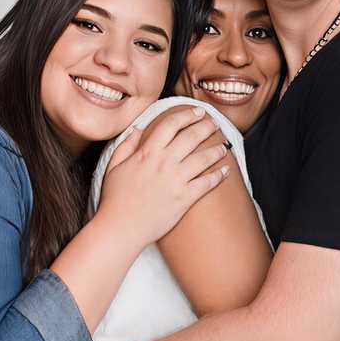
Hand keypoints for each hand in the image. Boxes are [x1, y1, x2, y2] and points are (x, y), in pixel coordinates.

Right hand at [96, 106, 228, 247]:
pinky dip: (219, 175)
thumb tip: (138, 128)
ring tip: (223, 147)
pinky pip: (207, 183)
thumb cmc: (115, 199)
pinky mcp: (185, 198)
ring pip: (204, 158)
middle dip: (207, 127)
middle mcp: (164, 163)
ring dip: (217, 150)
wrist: (121, 228)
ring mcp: (176, 180)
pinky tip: (225, 170)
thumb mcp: (114, 167)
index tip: (198, 112)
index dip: (187, 115)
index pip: (171, 124)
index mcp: (147, 153)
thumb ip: (127, 145)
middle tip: (215, 124)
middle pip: (192, 137)